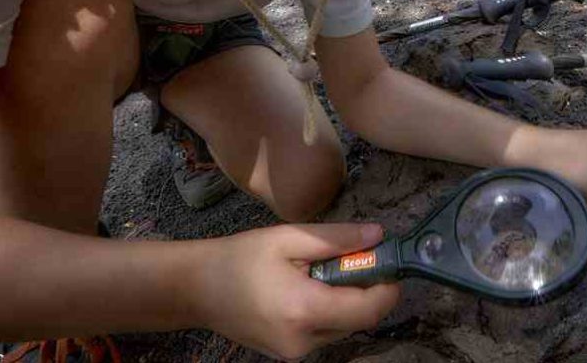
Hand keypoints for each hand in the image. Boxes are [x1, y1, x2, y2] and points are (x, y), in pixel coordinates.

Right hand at [195, 223, 399, 360]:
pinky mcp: (290, 355)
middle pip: (359, 318)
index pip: (369, 309)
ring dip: (345, 299)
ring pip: (343, 326)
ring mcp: (296, 353)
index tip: (389, 259)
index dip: (388, 286)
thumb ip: (336, 238)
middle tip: (349, 255)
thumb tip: (378, 235)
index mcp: (304, 310)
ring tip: (317, 271)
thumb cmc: (239, 258)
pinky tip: (305, 288)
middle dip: (364, 287)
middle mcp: (304, 341)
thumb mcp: (288, 238)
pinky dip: (327, 310)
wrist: (196, 289)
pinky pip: (325, 332)